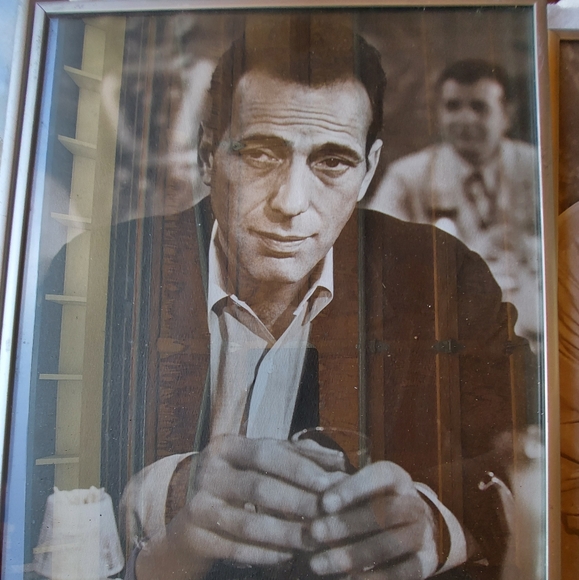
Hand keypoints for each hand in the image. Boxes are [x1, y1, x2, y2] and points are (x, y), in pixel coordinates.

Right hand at [136, 435, 345, 579]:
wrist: (192, 516)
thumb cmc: (239, 482)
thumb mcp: (263, 463)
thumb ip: (298, 458)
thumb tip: (340, 461)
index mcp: (226, 446)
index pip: (266, 453)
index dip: (299, 468)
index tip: (330, 483)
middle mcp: (207, 470)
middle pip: (259, 487)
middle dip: (298, 504)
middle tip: (329, 517)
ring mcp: (197, 503)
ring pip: (248, 523)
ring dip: (286, 534)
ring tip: (314, 541)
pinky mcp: (193, 534)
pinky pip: (234, 548)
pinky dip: (264, 554)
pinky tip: (288, 557)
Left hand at [308, 461, 438, 578]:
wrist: (415, 528)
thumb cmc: (375, 503)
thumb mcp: (362, 490)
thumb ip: (341, 490)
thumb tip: (316, 492)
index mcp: (398, 479)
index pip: (381, 476)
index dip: (354, 488)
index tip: (325, 502)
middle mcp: (414, 504)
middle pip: (386, 512)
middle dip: (348, 523)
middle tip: (315, 532)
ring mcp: (423, 534)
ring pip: (391, 543)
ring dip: (354, 554)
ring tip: (319, 563)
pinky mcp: (426, 562)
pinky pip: (404, 573)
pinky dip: (374, 578)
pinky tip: (347, 579)